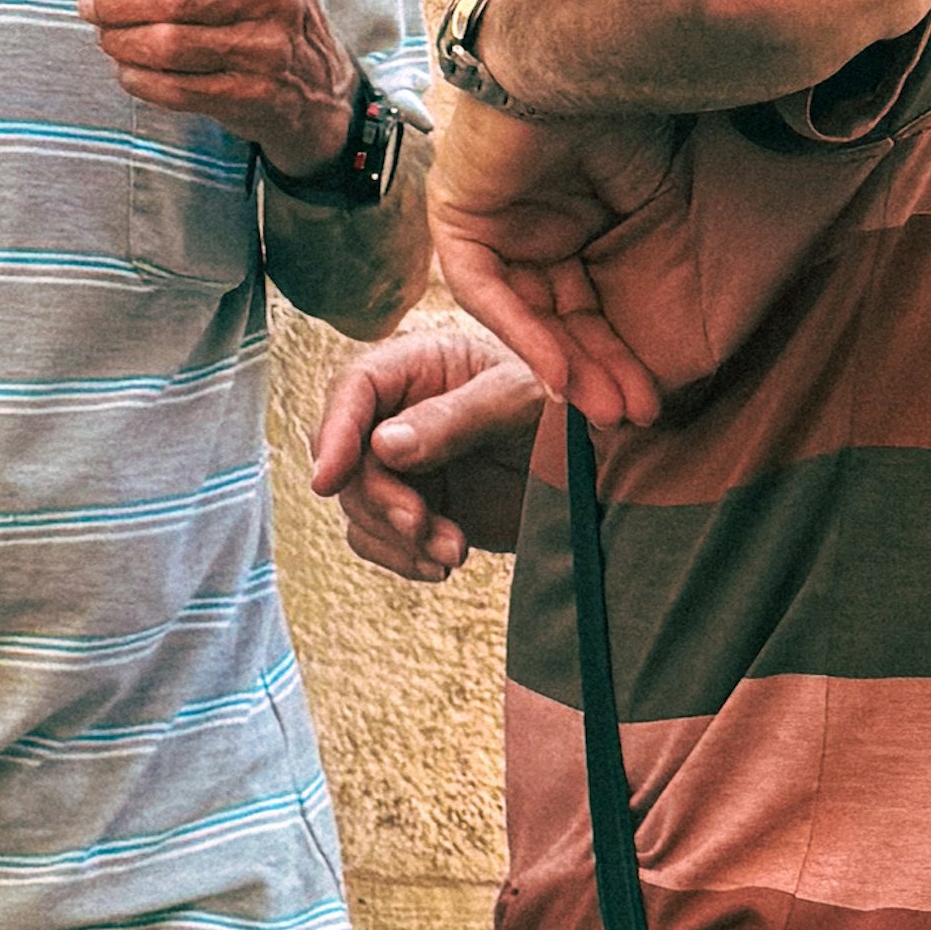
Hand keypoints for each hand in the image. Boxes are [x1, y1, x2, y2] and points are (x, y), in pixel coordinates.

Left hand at [80, 0, 356, 170]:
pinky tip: (130, 71)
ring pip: (170, 43)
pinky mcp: (256, 95)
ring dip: (122, 42)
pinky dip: (140, 80)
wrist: (318, 88)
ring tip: (108, 39)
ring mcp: (270, 47)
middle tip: (93, 8)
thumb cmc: (260, 13)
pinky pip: (177, 88)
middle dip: (118, 3)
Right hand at [312, 314, 542, 579]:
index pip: (355, 390)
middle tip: (420, 526)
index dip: (335, 432)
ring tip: (454, 551)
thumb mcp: (517, 401)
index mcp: (419, 364)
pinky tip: (442, 566)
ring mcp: (406, 464)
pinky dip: (402, 557)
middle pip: (350, 457)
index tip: (326, 480)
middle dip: (379, 499)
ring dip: (397, 535)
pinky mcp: (420, 507)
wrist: (604, 467)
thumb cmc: (565, 409)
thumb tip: (381, 446)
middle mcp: (401, 411)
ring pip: (360, 504)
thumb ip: (454, 419)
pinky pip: (381, 537)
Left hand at [428, 92, 681, 427]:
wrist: (585, 54)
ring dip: (563, 365)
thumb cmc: (631, 109)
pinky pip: (488, 290)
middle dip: (595, 372)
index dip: (619, 353)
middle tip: (629, 416)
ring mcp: (492, 223)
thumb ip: (651, 247)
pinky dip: (525, 332)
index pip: (590, 302)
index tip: (652, 397)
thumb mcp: (650, 197)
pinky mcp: (460, 219)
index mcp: (571, 219)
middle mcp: (528, 226)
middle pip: (559, 317)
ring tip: (603, 409)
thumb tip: (701, 308)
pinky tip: (561, 373)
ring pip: (525, 315)